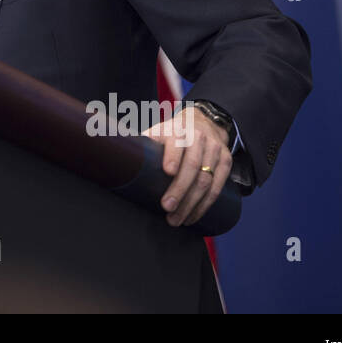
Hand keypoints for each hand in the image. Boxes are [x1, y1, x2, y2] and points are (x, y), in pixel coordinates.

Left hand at [141, 105, 231, 226]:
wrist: (202, 123)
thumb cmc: (171, 134)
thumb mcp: (156, 132)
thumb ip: (141, 145)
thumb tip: (115, 162)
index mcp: (177, 130)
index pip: (177, 142)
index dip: (173, 156)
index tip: (167, 171)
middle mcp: (198, 137)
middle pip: (193, 165)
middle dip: (180, 189)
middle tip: (167, 208)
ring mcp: (214, 149)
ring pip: (207, 179)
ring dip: (192, 203)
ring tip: (177, 219)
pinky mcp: (226, 161)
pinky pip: (218, 186)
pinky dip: (206, 204)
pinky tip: (194, 216)